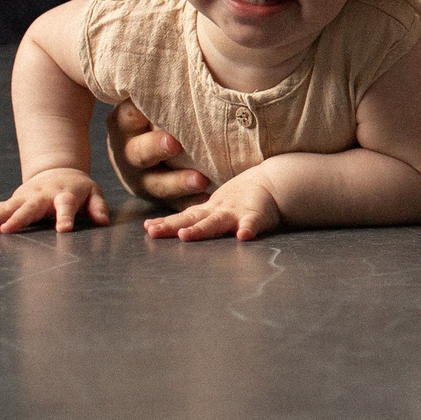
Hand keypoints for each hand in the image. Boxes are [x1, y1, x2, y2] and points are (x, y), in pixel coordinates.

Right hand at [0, 167, 108, 234]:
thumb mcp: (93, 194)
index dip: (66, 217)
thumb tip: (103, 221)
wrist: (59, 171)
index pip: (66, 206)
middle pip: (30, 207)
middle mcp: (42, 196)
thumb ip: (98, 207)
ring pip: (7, 207)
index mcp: (64, 195)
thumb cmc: (78, 189)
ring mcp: (25, 197)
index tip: (64, 230)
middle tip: (6, 229)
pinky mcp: (13, 200)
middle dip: (18, 218)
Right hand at [105, 100, 210, 203]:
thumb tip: (172, 55)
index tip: (153, 107)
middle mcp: (128, 152)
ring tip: (201, 180)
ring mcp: (141, 178)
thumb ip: (158, 93)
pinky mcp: (158, 196)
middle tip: (175, 143)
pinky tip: (208, 199)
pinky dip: (190, 202)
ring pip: (156, 184)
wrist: (145, 142)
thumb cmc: (157, 113)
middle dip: (156, 149)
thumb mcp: (149, 101)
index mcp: (124, 124)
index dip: (138, 114)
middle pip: (139, 153)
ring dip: (179, 183)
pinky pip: (173, 203)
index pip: (129, 116)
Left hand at [143, 173, 282, 241]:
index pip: (183, 218)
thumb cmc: (239, 201)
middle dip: (173, 226)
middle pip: (192, 220)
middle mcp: (218, 212)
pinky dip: (248, 228)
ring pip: (215, 222)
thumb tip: (160, 228)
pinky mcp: (257, 215)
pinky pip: (252, 223)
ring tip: (185, 235)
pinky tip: (243, 236)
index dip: (165, 223)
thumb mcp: (215, 208)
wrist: (273, 183)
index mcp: (208, 211)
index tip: (147, 228)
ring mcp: (236, 213)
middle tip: (154, 231)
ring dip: (200, 229)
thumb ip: (194, 219)